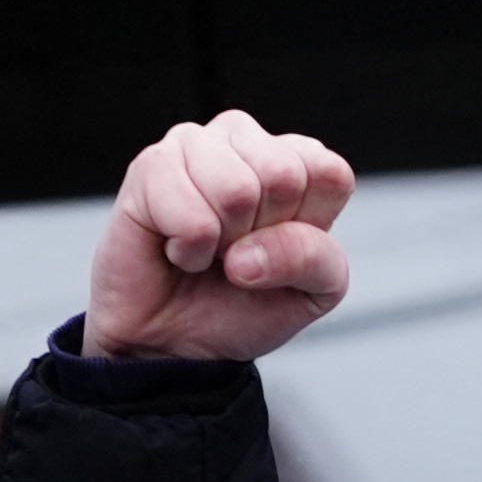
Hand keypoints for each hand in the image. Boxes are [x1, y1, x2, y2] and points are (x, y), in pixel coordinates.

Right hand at [90, 114, 356, 364]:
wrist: (175, 341)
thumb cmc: (242, 305)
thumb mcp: (311, 293)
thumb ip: (315, 258)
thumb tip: (251, 252)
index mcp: (297, 160)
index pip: (330, 173)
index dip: (307, 229)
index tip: (278, 248)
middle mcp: (246, 141)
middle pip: (284, 175)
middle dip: (261, 234)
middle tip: (237, 251)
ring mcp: (195, 145)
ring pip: (237, 190)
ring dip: (222, 242)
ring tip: (207, 248)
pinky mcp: (151, 166)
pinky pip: (191, 216)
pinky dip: (189, 251)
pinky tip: (178, 248)